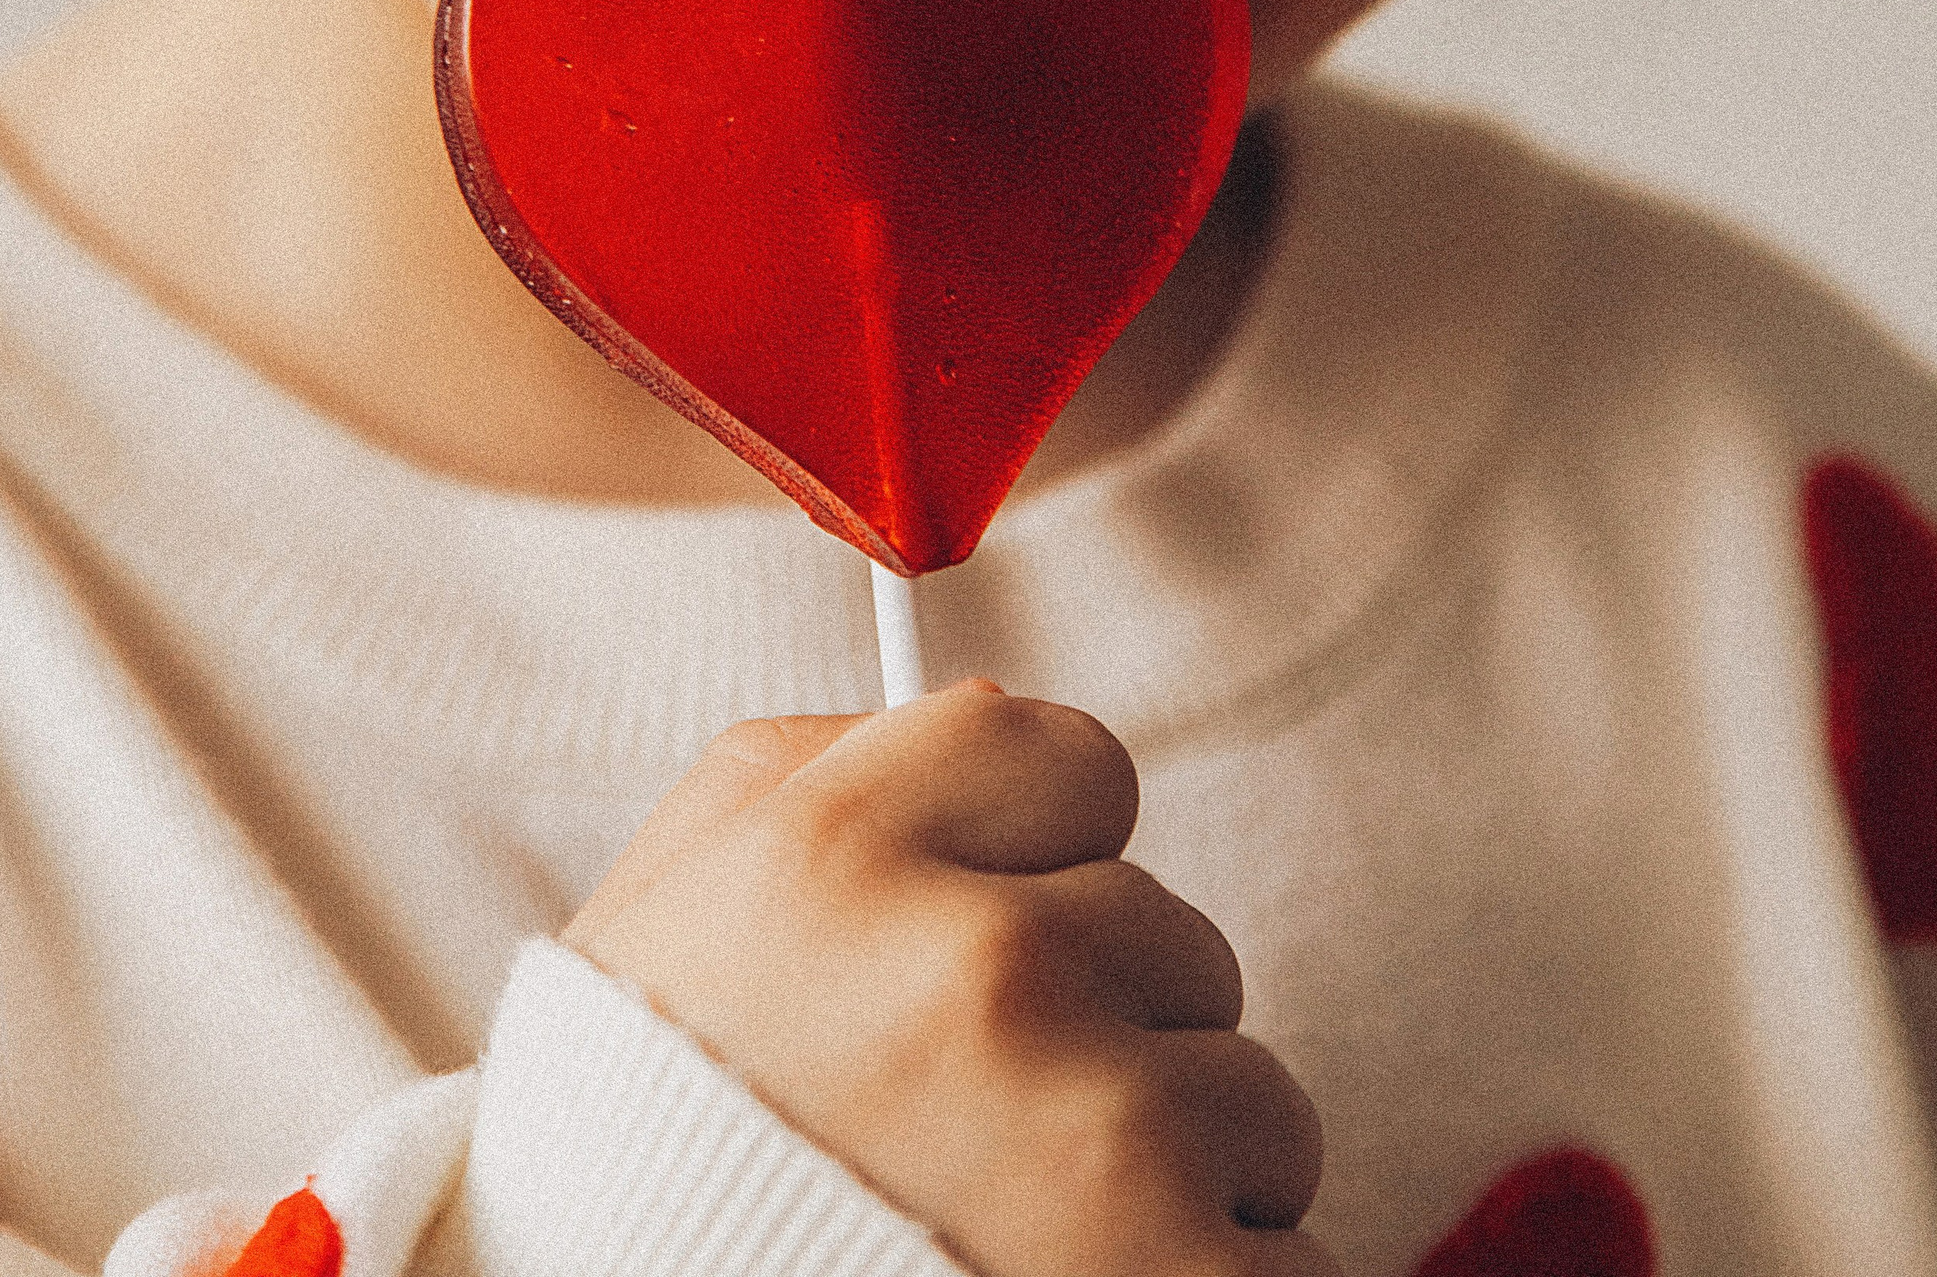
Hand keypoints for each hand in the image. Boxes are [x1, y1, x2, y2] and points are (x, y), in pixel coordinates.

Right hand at [566, 681, 1337, 1276]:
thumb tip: (993, 713)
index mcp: (837, 855)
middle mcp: (974, 968)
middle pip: (1173, 938)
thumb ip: (806, 775)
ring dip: (1174, 1186)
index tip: (1008, 948)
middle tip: (986, 1148)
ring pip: (1257, 1103)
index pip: (1072, 756)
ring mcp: (1092, 1133)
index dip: (1054, 860)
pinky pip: (1299, 1266)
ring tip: (1031, 1247)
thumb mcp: (661, 926)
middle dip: (1109, 1041)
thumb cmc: (637, 1169)